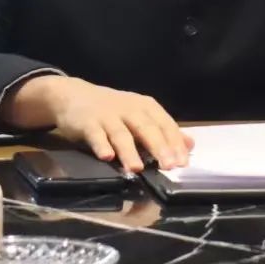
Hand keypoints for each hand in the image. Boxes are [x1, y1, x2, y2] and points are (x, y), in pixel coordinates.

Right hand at [0, 75, 192, 172]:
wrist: (75, 95)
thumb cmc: (113, 110)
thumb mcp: (140, 116)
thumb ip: (164, 131)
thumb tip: (190, 146)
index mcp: (145, 107)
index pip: (164, 124)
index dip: (174, 142)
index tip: (183, 162)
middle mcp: (128, 109)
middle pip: (146, 127)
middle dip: (158, 146)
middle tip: (168, 166)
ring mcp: (107, 115)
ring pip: (121, 133)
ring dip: (129, 150)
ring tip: (137, 168)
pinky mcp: (87, 122)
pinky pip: (95, 135)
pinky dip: (101, 145)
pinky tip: (107, 157)